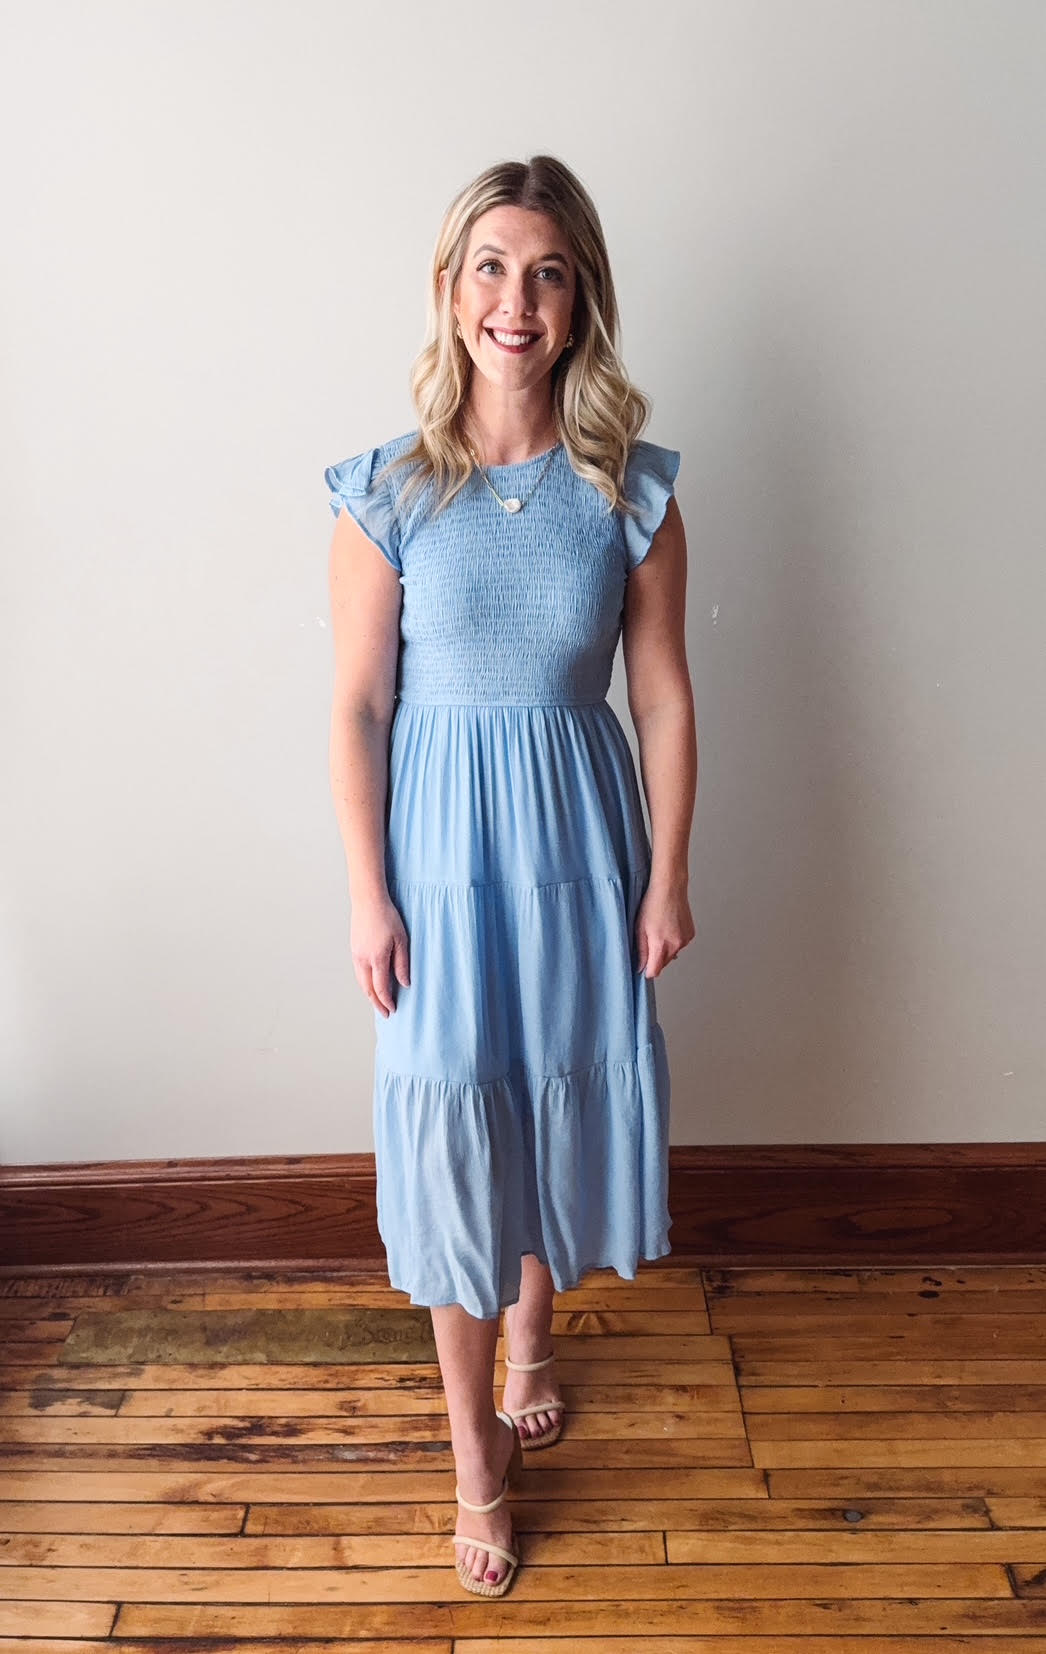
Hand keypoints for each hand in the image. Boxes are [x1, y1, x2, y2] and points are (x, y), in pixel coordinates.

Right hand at [351, 893, 409, 1016]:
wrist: (368, 901)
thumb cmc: (387, 917)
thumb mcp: (401, 940)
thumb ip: (402, 964)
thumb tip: (404, 983)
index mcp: (376, 958)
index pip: (380, 987)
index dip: (386, 1001)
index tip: (393, 1010)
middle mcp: (363, 959)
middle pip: (367, 989)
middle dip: (376, 1003)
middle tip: (384, 1013)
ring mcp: (356, 955)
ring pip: (361, 982)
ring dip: (369, 994)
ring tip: (378, 1002)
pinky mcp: (354, 950)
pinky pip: (358, 972)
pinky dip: (364, 983)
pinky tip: (371, 984)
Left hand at [635, 881, 694, 978]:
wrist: (670, 888)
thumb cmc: (652, 904)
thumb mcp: (639, 928)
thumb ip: (641, 951)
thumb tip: (640, 967)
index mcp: (661, 945)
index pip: (654, 971)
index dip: (647, 970)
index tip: (642, 965)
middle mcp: (676, 945)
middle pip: (664, 964)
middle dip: (655, 959)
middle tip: (649, 942)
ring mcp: (685, 940)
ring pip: (672, 955)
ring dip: (666, 950)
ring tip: (659, 932)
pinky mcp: (690, 935)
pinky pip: (680, 945)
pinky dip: (674, 942)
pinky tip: (668, 929)